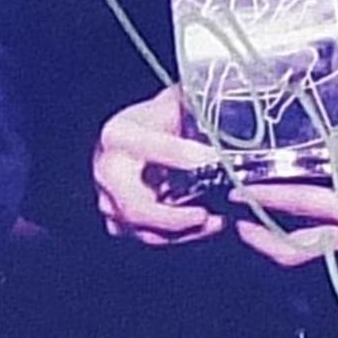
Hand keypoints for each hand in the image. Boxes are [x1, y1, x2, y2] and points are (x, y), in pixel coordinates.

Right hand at [93, 85, 227, 245]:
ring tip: (216, 222)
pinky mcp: (118, 221)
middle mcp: (106, 169)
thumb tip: (230, 99)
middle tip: (207, 214)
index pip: (150, 147)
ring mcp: (108, 199)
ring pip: (144, 229)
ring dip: (184, 232)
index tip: (213, 160)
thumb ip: (195, 102)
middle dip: (174, 217)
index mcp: (118, 134)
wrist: (131, 138)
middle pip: (135, 205)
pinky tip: (203, 227)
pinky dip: (179, 238)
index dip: (181, 155)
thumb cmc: (156, 120)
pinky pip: (148, 238)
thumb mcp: (172, 104)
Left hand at [233, 135, 337, 265]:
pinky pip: (311, 252)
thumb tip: (334, 145)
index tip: (242, 186)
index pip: (304, 202)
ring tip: (240, 222)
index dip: (270, 195)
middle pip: (292, 242)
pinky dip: (285, 242)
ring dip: (266, 241)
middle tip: (229, 205)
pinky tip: (270, 226)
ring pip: (299, 255)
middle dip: (256, 224)